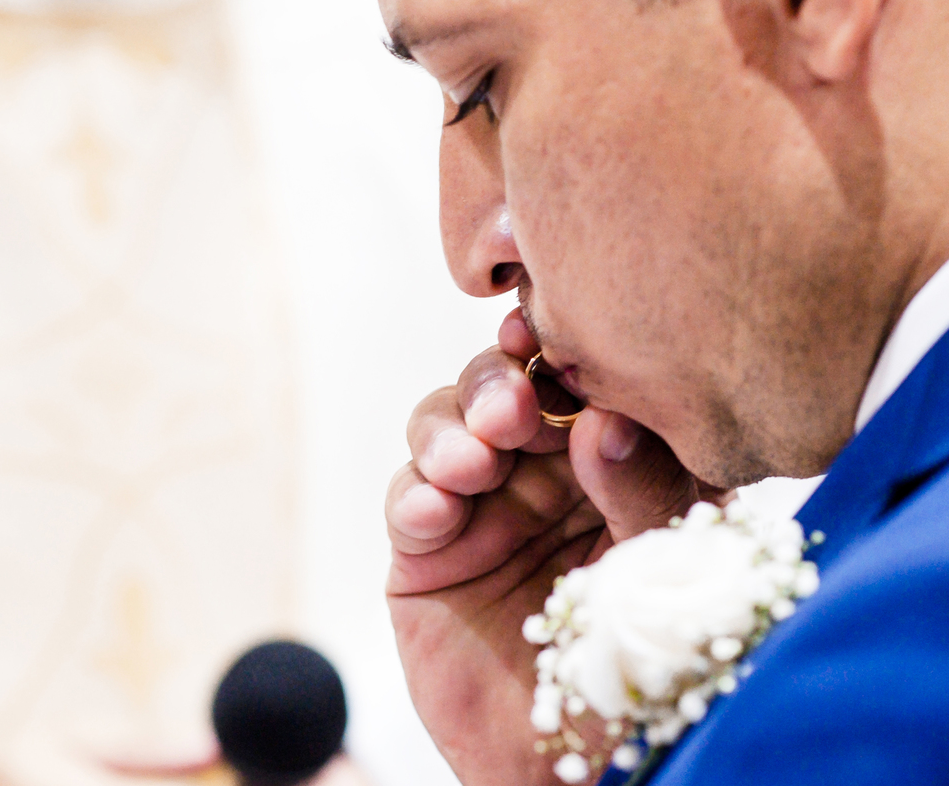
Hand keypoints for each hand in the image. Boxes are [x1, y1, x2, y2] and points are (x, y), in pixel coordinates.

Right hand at [385, 309, 712, 785]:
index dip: (563, 347)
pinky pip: (408, 500)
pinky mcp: (427, 552)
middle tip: (512, 407)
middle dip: (498, 384)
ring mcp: (482, 509)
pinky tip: (437, 512)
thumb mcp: (664, 575)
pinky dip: (415, 494)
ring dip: (451, 429)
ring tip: (473, 462)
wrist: (576, 771)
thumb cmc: (642, 673)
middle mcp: (545, 475)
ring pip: (446, 425)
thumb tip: (606, 418)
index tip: (552, 331)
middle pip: (503, 387)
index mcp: (615, 465)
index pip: (584, 382)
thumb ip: (645, 494)